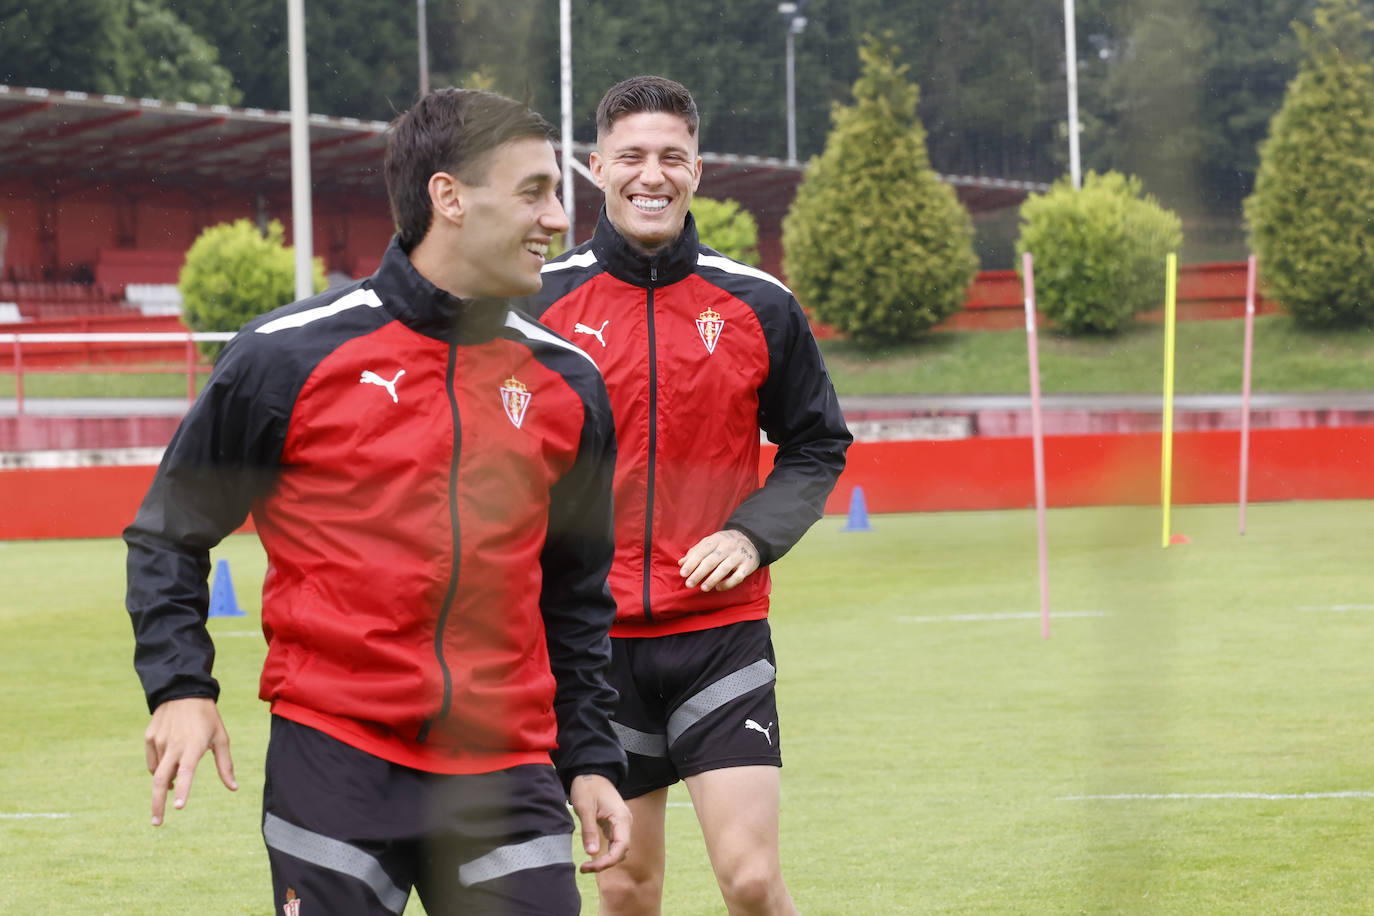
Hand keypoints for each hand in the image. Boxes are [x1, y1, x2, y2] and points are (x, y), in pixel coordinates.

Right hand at [144, 697, 236, 826]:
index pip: (187, 772)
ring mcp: (159, 741)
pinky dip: (159, 768)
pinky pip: (153, 761)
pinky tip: (169, 764)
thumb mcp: (221, 737)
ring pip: (159, 771)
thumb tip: (234, 788)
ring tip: (178, 777)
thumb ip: (225, 765)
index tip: (178, 807)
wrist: (184, 691)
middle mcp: (174, 744)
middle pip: (161, 780)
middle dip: (157, 804)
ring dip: (167, 780)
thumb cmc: (207, 717)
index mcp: (194, 745)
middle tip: (157, 822)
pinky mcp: (149, 737)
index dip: (183, 790)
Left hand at [569, 773, 630, 872]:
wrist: (591, 772)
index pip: (621, 846)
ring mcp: (621, 824)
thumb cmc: (587, 786)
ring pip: (618, 850)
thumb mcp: (585, 807)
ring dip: (605, 860)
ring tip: (586, 866)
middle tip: (584, 868)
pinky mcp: (614, 825)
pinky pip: (613, 844)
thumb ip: (589, 830)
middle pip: (621, 851)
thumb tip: (591, 853)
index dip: (608, 861)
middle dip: (605, 863)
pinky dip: (604, 853)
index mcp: (621, 817)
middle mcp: (625, 822)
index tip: (590, 866)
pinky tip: (591, 857)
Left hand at [678, 529, 759, 591]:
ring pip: (724, 568)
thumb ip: (696, 552)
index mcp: (716, 539)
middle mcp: (728, 546)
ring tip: (702, 588)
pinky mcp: (748, 565)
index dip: (691, 563)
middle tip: (689, 584)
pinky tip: (718, 587)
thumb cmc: (724, 544)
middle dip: (699, 573)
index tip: (682, 574)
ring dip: (712, 579)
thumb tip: (681, 563)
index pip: (702, 551)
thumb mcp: (710, 543)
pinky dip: (728, 583)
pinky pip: (738, 576)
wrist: (750, 540)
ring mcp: (739, 556)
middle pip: (711, 561)